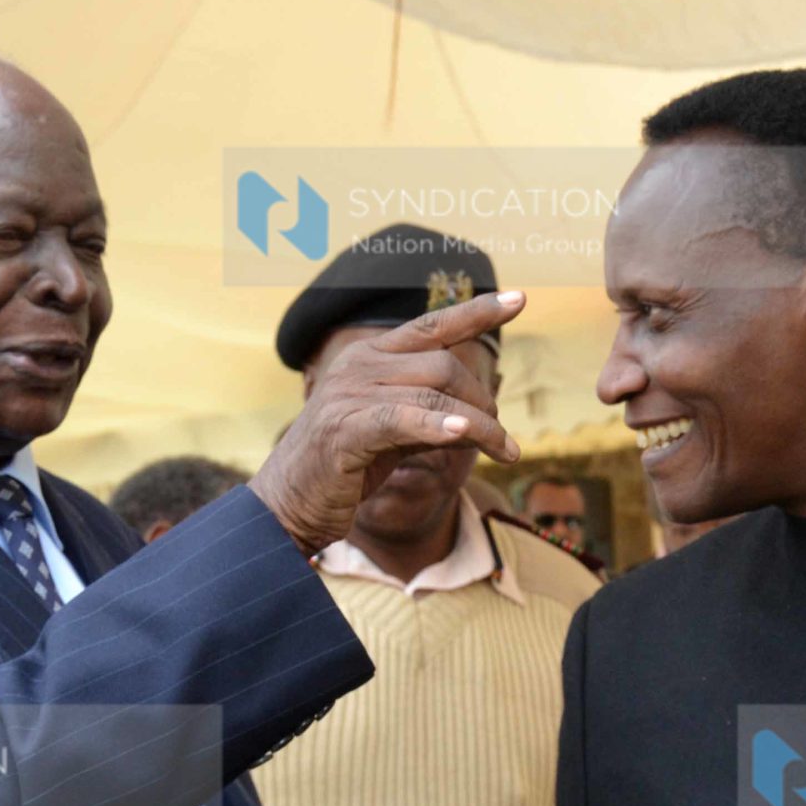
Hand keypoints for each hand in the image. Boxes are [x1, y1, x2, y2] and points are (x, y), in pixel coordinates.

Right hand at [249, 292, 524, 553]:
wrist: (286, 506)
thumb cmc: (344, 469)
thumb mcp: (393, 431)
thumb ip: (428, 411)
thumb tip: (479, 417)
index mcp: (369, 356)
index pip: (432, 325)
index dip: (477, 311)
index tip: (519, 299)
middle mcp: (358, 366)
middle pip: (443, 366)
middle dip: (482, 401)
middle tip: (502, 437)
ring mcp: (348, 395)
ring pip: (434, 396)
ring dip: (481, 427)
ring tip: (506, 451)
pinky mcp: (344, 431)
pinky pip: (403, 421)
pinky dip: (438, 428)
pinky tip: (464, 436)